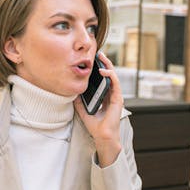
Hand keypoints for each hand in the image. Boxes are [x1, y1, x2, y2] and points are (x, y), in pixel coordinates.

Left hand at [75, 52, 122, 166]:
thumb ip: (78, 100)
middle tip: (98, 53)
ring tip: (101, 57)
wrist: (102, 136)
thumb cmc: (95, 125)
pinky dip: (110, 75)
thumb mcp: (83, 109)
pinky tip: (103, 70)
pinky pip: (115, 83)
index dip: (99, 69)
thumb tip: (71, 92)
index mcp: (104, 96)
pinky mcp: (118, 99)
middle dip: (104, 63)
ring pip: (113, 76)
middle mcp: (111, 94)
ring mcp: (116, 96)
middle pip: (109, 75)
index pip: (103, 79)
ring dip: (108, 65)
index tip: (92, 60)